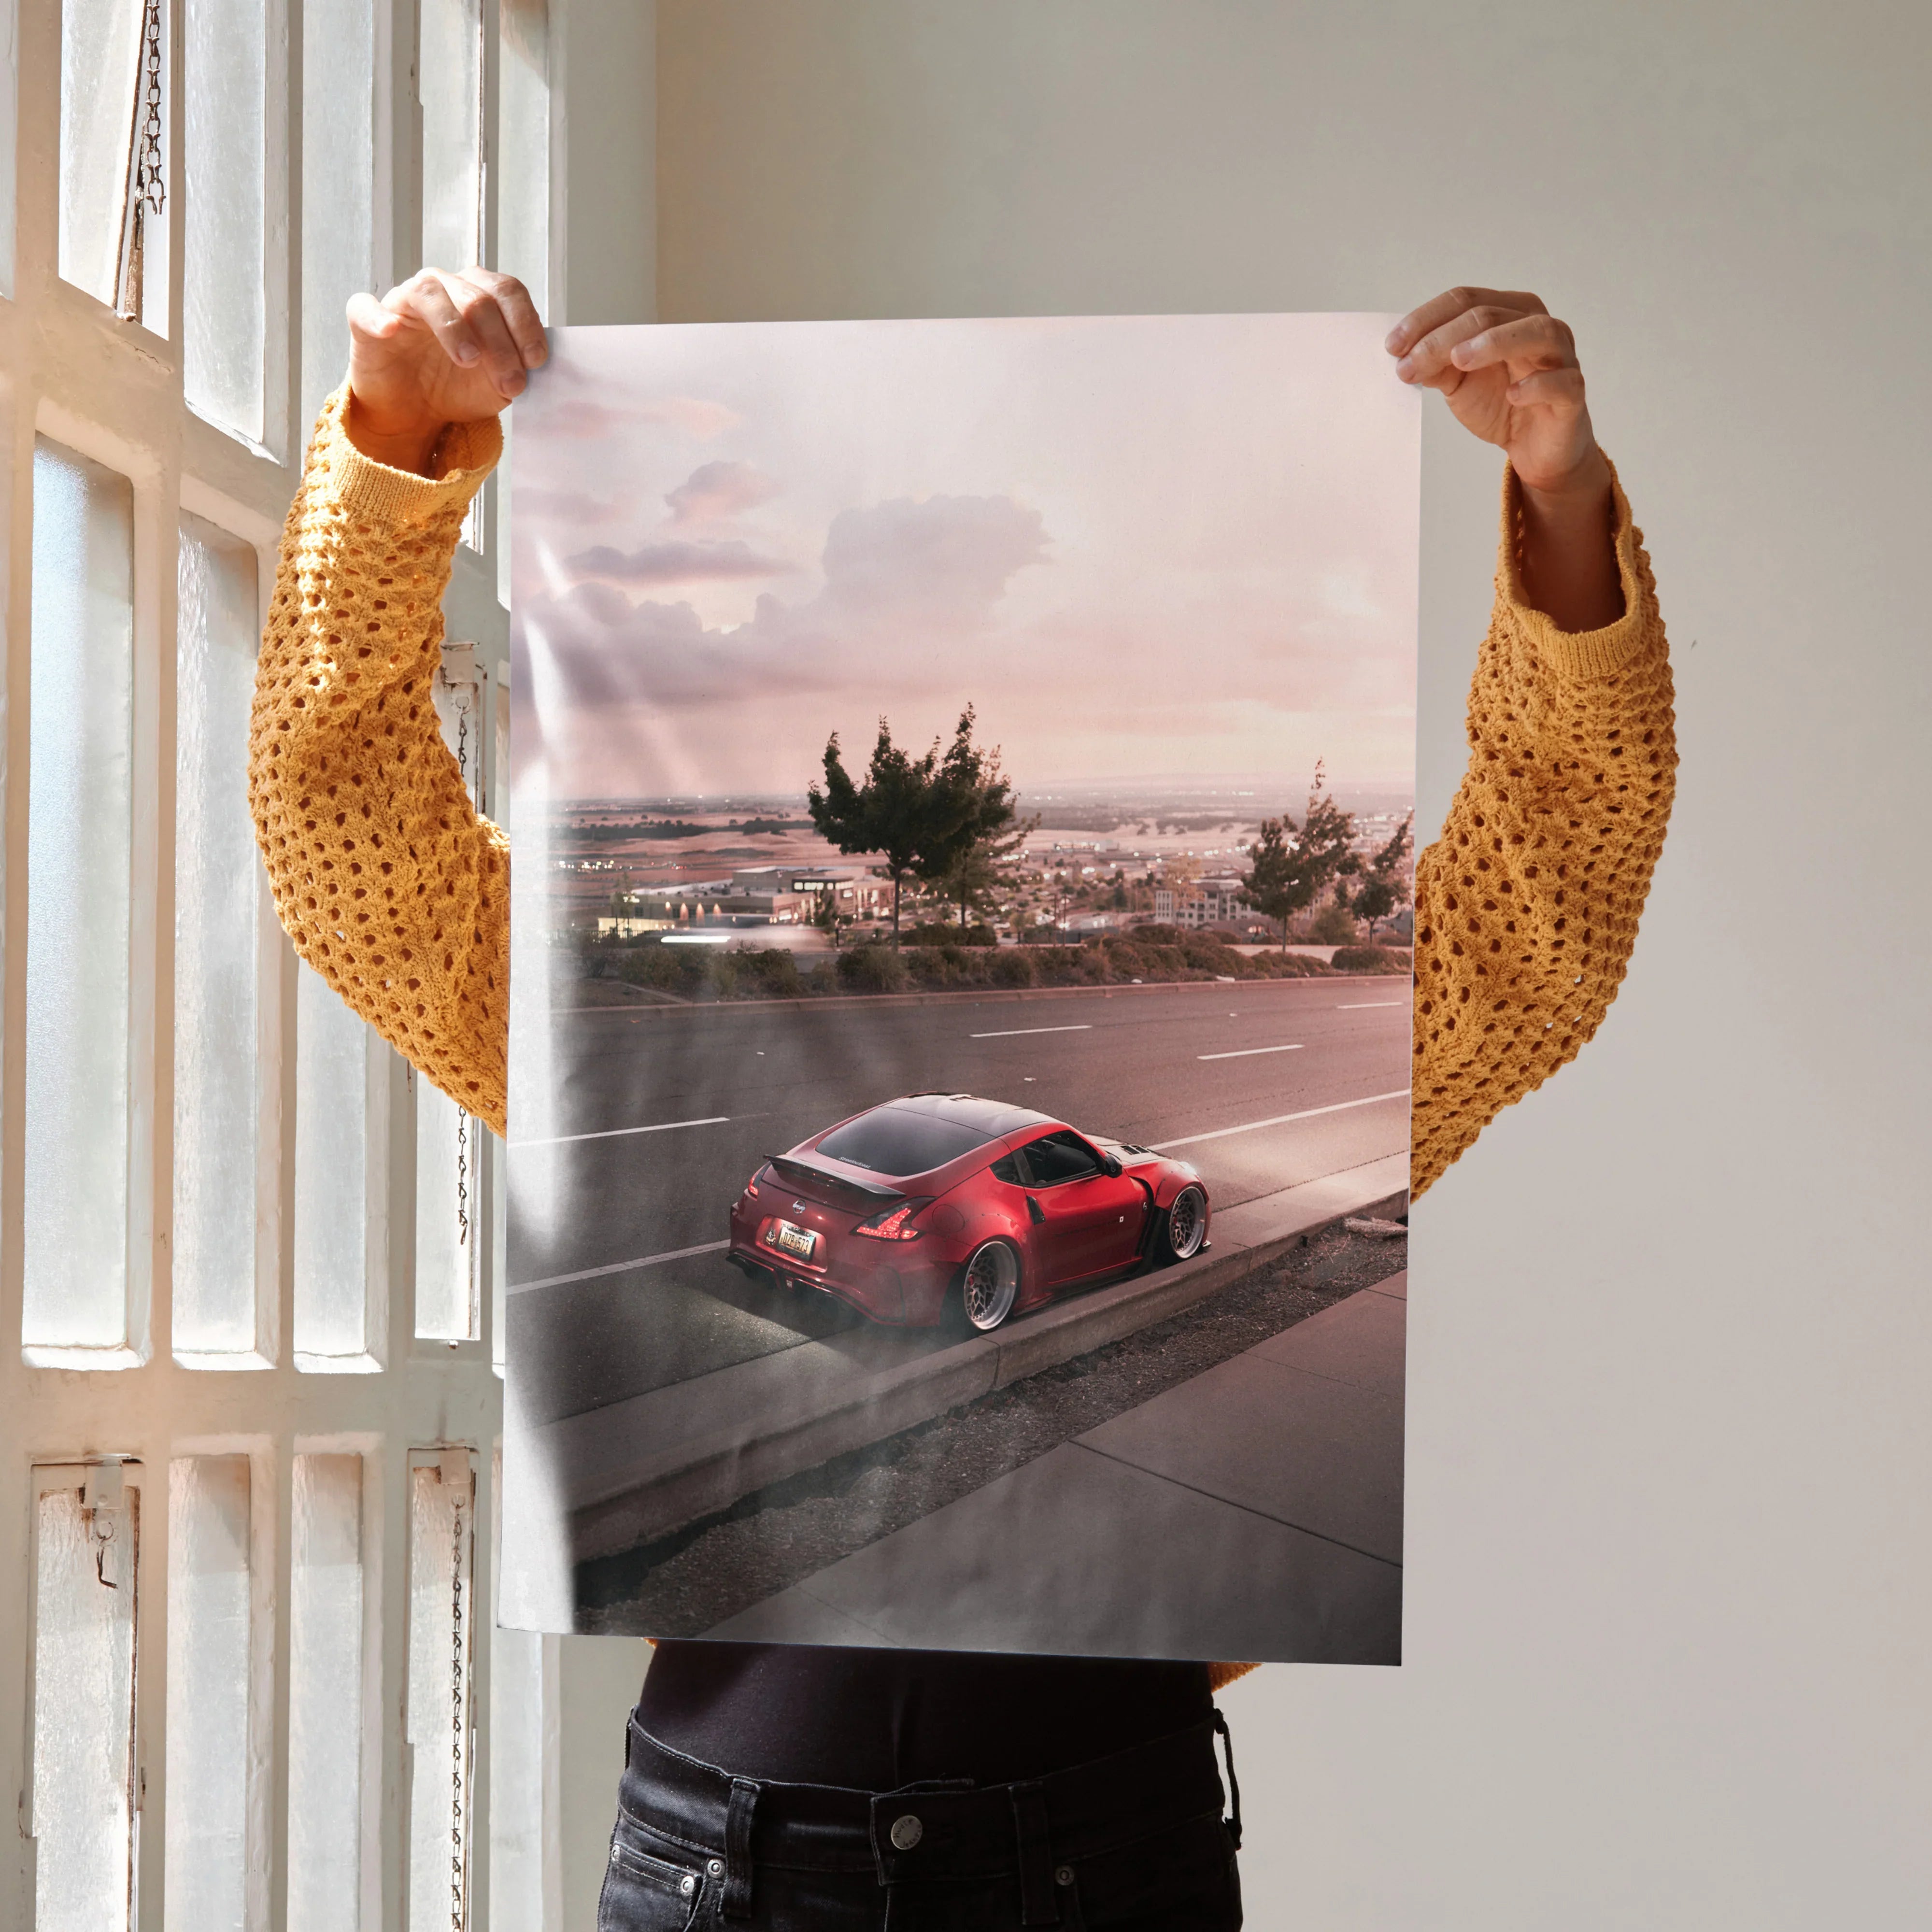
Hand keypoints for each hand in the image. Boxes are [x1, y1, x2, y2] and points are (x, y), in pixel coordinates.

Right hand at [344, 267, 546, 474]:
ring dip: (454, 327)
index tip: (536, 361)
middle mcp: (443, 288)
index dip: (525, 323)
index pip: (507, 291)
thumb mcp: (498, 384)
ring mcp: (404, 301)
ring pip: (430, 293)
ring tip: (469, 361)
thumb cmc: (457, 387)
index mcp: (478, 294)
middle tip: (510, 382)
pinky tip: (391, 330)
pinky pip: (366, 307)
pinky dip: (378, 316)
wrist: (415, 412)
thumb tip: (534, 363)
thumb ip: (517, 367)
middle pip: (477, 297)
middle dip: (500, 342)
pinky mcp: (366, 320)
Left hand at [1386, 287, 1605, 499]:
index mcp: (1509, 314)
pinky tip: (1512, 395)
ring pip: (1536, 332)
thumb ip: (1436, 366)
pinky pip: (1562, 381)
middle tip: (1409, 364)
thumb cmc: (1501, 405)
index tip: (1393, 346)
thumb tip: (1404, 356)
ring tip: (1458, 360)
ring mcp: (1561, 356)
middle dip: (1443, 338)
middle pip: (1490, 314)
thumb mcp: (1459, 383)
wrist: (1535, 448)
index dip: (1426, 319)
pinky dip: (1537, 385)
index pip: (1466, 300)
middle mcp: (1538, 326)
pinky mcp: (1572, 392)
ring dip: (1494, 343)